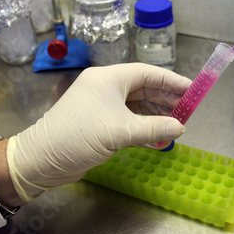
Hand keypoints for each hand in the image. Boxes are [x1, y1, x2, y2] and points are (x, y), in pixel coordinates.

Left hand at [6, 63, 191, 201]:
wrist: (41, 160)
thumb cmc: (78, 137)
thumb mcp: (120, 131)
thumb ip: (154, 128)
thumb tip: (180, 128)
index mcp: (108, 79)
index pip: (147, 73)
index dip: (171, 80)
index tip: (192, 89)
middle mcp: (106, 88)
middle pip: (144, 89)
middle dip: (166, 100)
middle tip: (188, 110)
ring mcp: (102, 105)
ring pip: (137, 106)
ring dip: (156, 116)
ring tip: (177, 125)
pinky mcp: (100, 122)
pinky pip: (128, 120)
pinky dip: (143, 128)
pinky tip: (158, 138)